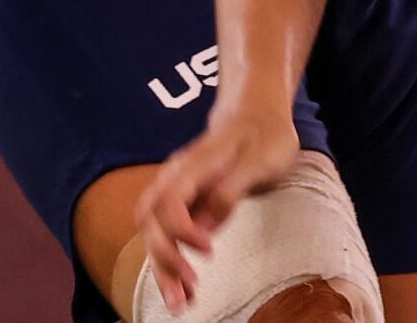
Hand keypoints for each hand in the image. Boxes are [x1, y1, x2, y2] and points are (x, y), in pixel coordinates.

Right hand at [137, 106, 300, 311]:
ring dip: (162, 267)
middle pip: (152, 221)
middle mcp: (178, 176)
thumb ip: (232, 189)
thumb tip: (206, 227)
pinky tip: (183, 285)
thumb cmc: (264, 134)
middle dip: (164, 260)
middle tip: (187, 293)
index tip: (209, 249)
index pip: (170, 201)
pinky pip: (166, 233)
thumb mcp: (262, 159)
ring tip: (179, 303)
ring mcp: (177, 188)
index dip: (182, 230)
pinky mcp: (182, 202)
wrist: (257, 112)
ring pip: (154, 232)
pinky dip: (170, 261)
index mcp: (196, 164)